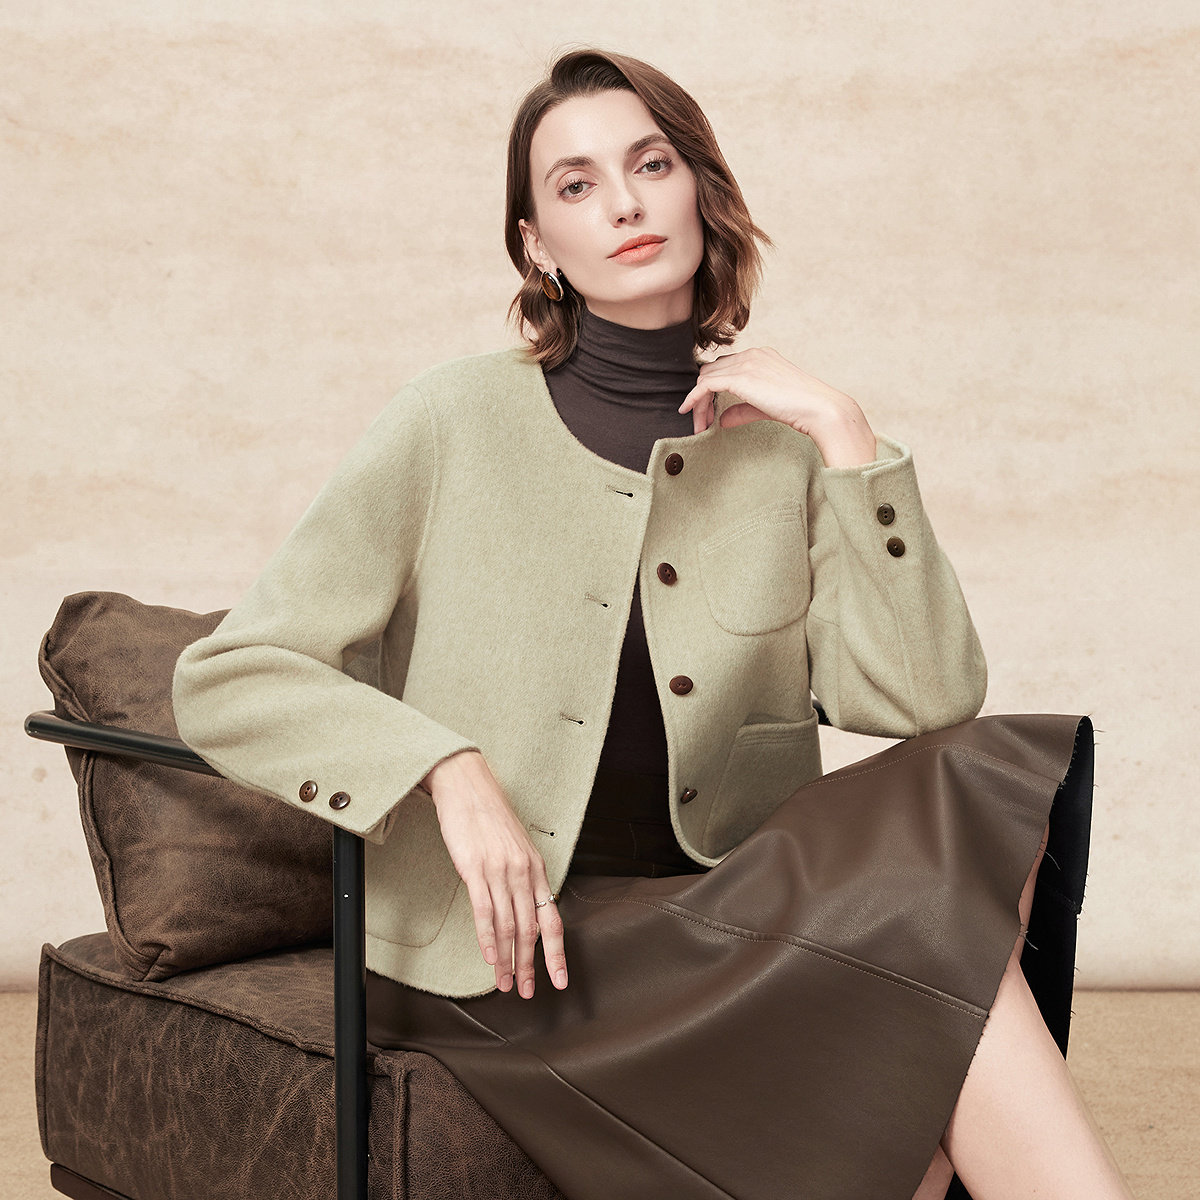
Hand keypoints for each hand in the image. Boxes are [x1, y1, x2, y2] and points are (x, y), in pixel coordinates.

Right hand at [420, 750, 567, 998]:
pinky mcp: (475, 869)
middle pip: (531, 930)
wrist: (468, 785)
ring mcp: (500, 871)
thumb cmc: (489, 816)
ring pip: (509, 927)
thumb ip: (521, 877)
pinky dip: (488, 939)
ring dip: (507, 960)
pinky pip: (485, 911)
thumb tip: (522, 909)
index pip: (552, 920)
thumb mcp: (515, 847)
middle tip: (526, 992)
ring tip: (504, 983)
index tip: (559, 980)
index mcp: (537, 869)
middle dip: (530, 966)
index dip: (557, 954)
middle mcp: (524, 872)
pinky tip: (489, 957)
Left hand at [679, 346, 877, 466]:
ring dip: (697, 402)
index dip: (711, 390)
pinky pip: (706, 385)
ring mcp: (746, 363)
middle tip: (699, 422)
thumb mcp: (766, 407)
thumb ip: (743, 409)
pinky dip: (694, 398)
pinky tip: (689, 412)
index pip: (724, 368)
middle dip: (701, 397)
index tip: (707, 413)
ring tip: (697, 425)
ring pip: (706, 378)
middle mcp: (751, 355)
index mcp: (760, 356)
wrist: (819, 408)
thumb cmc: (800, 408)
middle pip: (711, 371)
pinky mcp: (741, 377)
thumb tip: (722, 420)